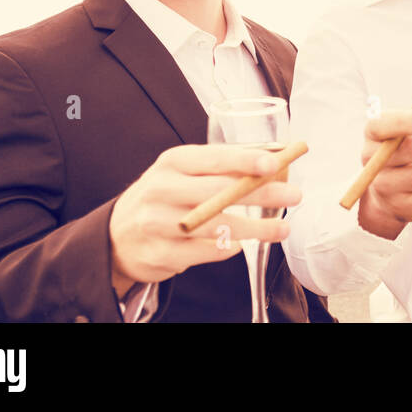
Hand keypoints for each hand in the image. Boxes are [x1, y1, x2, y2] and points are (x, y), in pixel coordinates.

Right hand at [108, 144, 303, 294]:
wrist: (117, 235)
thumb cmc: (166, 196)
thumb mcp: (185, 172)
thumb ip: (223, 166)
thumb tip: (276, 158)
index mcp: (173, 162)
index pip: (213, 158)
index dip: (245, 160)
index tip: (275, 163)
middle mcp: (162, 190)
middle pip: (219, 192)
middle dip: (261, 193)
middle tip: (294, 195)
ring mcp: (158, 224)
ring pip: (216, 226)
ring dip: (256, 228)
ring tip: (282, 229)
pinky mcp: (161, 254)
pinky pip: (206, 252)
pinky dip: (228, 248)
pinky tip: (241, 244)